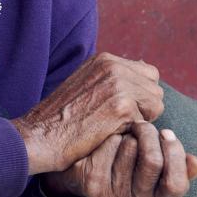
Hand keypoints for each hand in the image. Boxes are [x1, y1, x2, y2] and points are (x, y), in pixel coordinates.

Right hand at [11, 53, 164, 174]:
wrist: (40, 136)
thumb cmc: (61, 118)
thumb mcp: (85, 84)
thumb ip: (113, 76)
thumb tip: (145, 68)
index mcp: (105, 59)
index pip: (149, 73)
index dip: (140, 95)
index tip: (121, 109)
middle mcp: (113, 66)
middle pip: (156, 88)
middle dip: (144, 107)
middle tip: (118, 122)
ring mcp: (118, 84)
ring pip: (156, 105)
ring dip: (140, 120)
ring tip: (112, 127)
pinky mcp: (121, 107)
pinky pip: (145, 123)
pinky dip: (131, 133)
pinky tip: (108, 135)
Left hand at [42, 123, 196, 196]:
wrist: (73, 168)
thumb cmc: (116, 163)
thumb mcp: (147, 165)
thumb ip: (173, 164)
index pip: (175, 185)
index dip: (175, 156)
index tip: (167, 132)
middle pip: (152, 161)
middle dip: (148, 132)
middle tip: (141, 122)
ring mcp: (112, 194)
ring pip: (129, 147)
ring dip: (125, 129)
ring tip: (119, 128)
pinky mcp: (93, 184)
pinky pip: (108, 144)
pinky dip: (107, 131)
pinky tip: (101, 133)